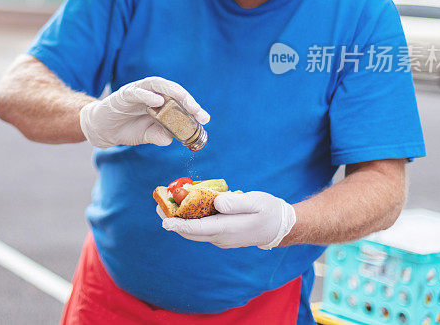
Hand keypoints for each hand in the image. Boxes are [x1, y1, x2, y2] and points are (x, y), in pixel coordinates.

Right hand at [79, 77, 208, 147]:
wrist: (104, 130)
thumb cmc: (128, 128)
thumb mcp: (148, 135)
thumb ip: (160, 136)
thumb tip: (171, 139)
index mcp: (160, 101)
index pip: (180, 101)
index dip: (193, 108)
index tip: (204, 119)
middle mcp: (152, 93)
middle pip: (173, 90)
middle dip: (187, 99)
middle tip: (197, 111)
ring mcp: (138, 92)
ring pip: (158, 85)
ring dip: (172, 92)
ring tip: (184, 101)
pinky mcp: (124, 95)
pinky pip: (137, 92)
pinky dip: (148, 95)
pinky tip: (158, 101)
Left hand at [160, 191, 295, 249]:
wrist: (281, 227)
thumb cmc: (269, 211)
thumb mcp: (256, 202)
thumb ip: (236, 202)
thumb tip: (216, 202)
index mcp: (228, 229)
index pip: (198, 228)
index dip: (180, 224)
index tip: (164, 221)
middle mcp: (221, 237)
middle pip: (191, 231)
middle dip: (173, 220)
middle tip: (158, 206)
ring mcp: (221, 237)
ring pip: (195, 230)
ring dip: (179, 220)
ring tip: (166, 204)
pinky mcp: (222, 233)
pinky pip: (202, 227)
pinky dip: (190, 219)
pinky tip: (185, 206)